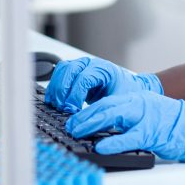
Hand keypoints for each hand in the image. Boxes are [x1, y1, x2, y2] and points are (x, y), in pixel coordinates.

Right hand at [44, 57, 161, 113]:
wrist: (129, 87)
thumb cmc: (125, 94)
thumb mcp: (118, 102)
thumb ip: (103, 109)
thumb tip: (86, 120)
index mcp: (104, 69)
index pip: (83, 78)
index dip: (75, 95)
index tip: (72, 110)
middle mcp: (91, 63)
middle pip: (69, 70)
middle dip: (63, 91)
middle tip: (62, 108)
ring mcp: (82, 65)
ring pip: (62, 69)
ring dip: (56, 88)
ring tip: (57, 105)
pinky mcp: (75, 71)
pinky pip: (60, 73)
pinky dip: (55, 86)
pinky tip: (54, 100)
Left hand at [67, 92, 184, 162]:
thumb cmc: (170, 123)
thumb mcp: (145, 114)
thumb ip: (126, 118)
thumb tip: (101, 126)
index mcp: (135, 100)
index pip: (106, 101)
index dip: (87, 109)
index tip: (72, 118)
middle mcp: (138, 104)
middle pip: (105, 106)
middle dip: (84, 115)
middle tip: (69, 125)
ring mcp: (145, 117)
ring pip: (114, 116)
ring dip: (92, 123)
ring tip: (76, 131)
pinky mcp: (153, 133)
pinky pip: (130, 137)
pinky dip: (114, 142)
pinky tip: (101, 146)